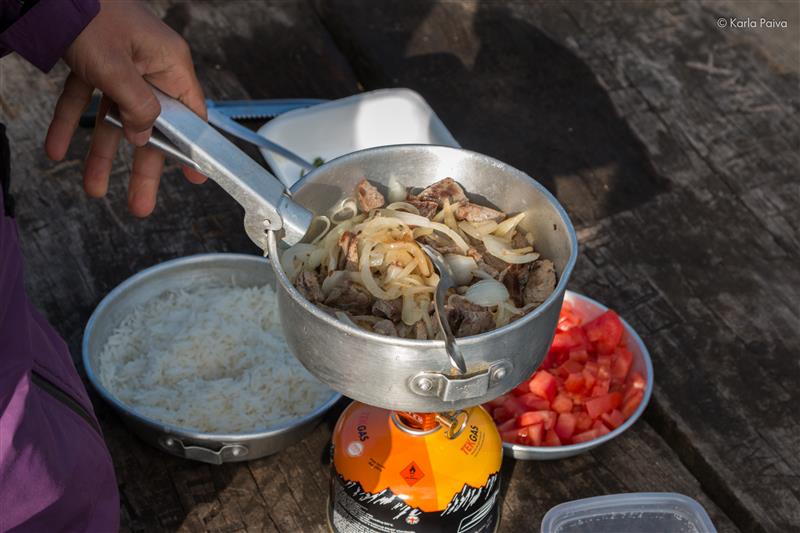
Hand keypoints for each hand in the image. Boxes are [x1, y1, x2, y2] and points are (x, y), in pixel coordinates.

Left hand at [44, 0, 206, 216]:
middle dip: (141, 168)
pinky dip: (70, 122)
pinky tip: (55, 148)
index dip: (192, 150)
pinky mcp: (95, 61)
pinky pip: (87, 99)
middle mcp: (150, 67)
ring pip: (115, 118)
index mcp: (169, 65)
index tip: (195, 179)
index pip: (191, 116)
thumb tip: (144, 136)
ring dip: (101, 153)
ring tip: (92, 188)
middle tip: (140, 205)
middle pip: (150, 127)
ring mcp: (122, 65)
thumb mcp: (118, 69)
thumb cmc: (91, 15)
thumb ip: (137, 107)